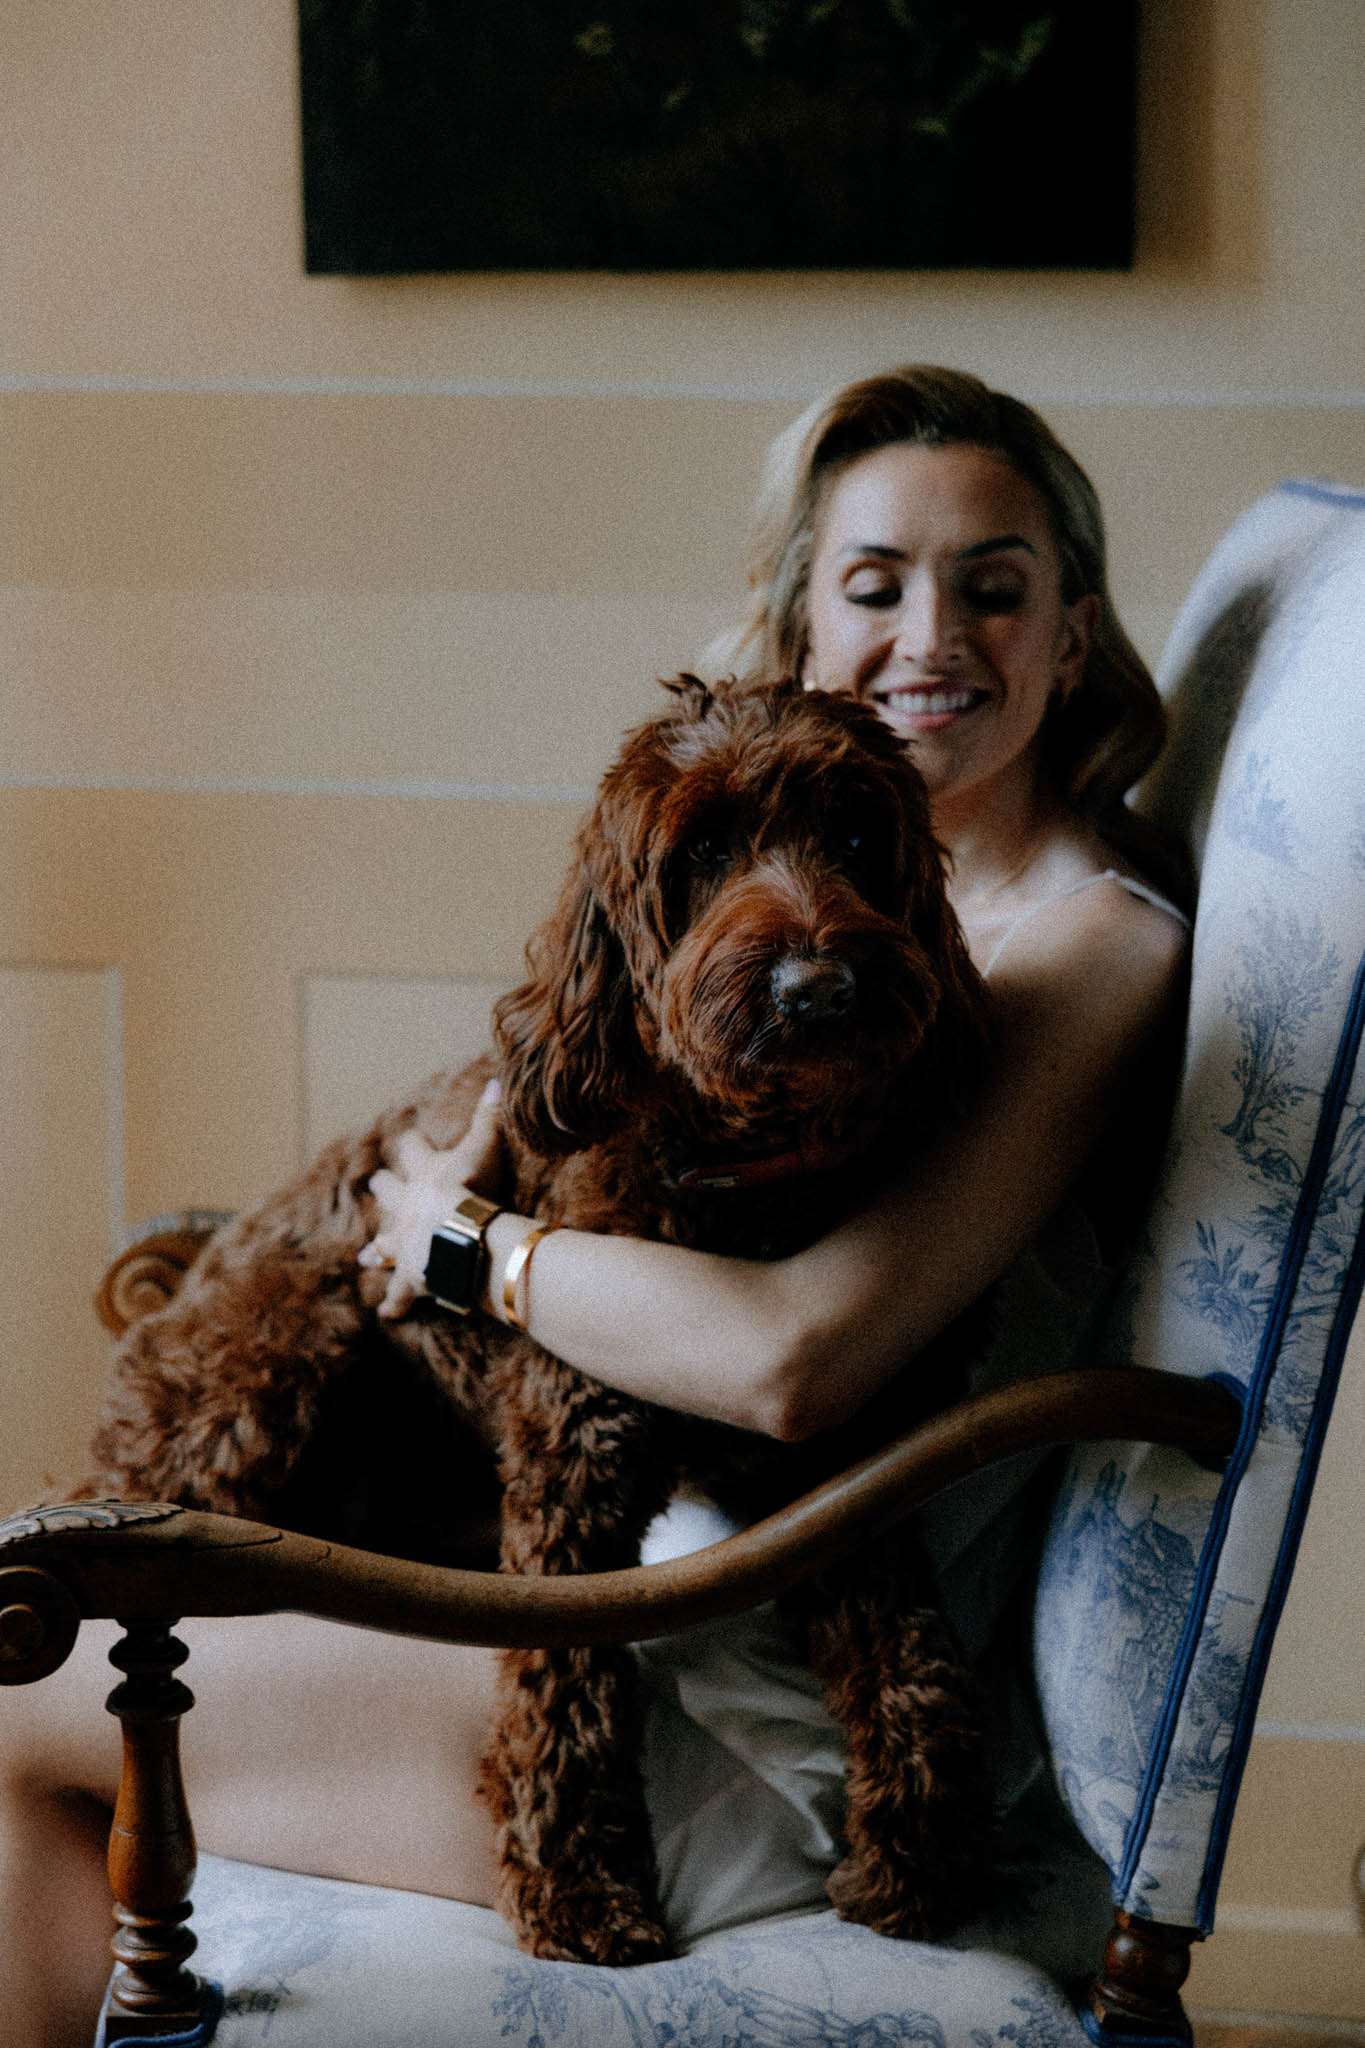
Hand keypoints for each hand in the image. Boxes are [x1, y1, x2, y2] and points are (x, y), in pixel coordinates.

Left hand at [360, 1078, 504, 1319]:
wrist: (461, 1236)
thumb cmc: (473, 1189)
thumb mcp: (484, 1149)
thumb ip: (489, 1117)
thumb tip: (494, 1082)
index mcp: (422, 1174)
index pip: (411, 1150)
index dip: (413, 1145)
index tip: (413, 1141)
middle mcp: (403, 1207)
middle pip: (385, 1193)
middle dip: (384, 1191)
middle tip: (380, 1189)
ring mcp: (402, 1243)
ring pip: (382, 1244)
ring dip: (377, 1249)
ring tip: (367, 1256)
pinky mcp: (408, 1276)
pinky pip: (397, 1293)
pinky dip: (392, 1303)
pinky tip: (385, 1313)